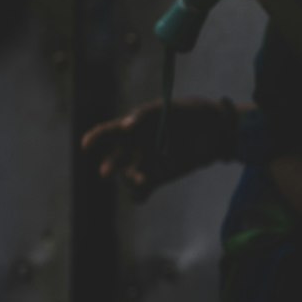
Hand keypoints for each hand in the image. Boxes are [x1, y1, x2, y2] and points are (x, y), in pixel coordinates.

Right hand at [80, 97, 238, 201]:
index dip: (95, 137)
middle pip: (114, 159)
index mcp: (134, 126)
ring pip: (127, 177)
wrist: (214, 131)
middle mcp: (135, 147)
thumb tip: (127, 125)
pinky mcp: (157, 178)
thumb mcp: (169, 108)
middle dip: (109, 166)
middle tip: (107, 172)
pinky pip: (140, 191)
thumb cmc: (189, 112)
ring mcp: (145, 163)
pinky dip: (139, 194)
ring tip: (143, 180)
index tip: (86, 144)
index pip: (109, 132)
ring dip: (130, 180)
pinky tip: (144, 192)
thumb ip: (147, 115)